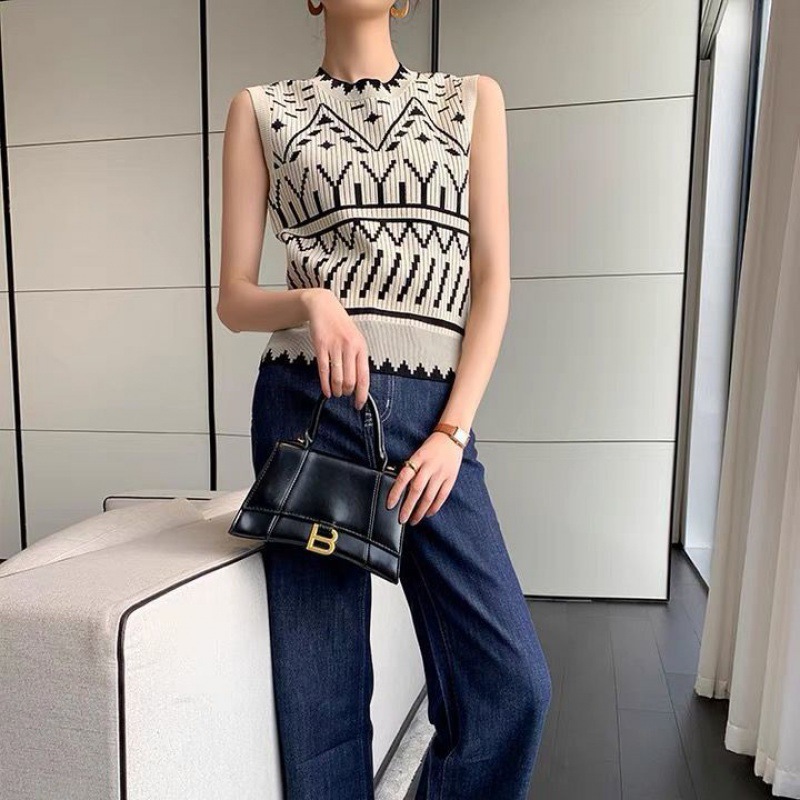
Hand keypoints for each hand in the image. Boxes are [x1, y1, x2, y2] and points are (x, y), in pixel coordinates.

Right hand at [305, 289, 369, 409]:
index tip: (359, 404)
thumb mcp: (356, 340)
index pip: (364, 376)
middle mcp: (350, 347)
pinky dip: (325, 384)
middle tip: (345, 395)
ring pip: (337, 377)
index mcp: (361, 347)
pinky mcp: (321, 346)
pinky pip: (324, 370)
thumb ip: (358, 359)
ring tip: (336, 394)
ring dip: (337, 390)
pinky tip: (327, 391)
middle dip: (347, 392)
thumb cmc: (341, 325)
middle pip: (350, 380)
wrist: (324, 307)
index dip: (362, 393)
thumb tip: (360, 382)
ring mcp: (335, 347)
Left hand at [386, 432, 464, 524]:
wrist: (452, 437)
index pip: (404, 477)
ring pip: (429, 496)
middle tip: (401, 518)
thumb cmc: (432, 446)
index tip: (390, 504)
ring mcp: (441, 473)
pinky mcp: (450, 478)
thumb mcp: (418, 453)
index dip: (396, 492)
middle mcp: (430, 466)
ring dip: (420, 511)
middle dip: (408, 507)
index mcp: (418, 458)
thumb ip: (411, 467)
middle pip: (416, 490)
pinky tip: (428, 513)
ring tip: (413, 519)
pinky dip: (434, 507)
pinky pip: (441, 496)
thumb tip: (400, 486)